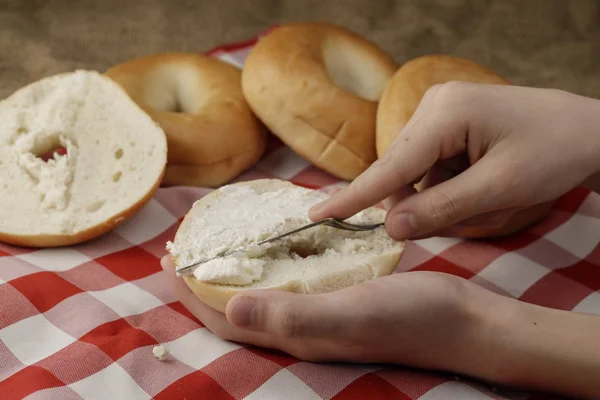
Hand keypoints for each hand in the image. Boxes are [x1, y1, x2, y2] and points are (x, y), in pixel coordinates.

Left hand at [160, 254, 475, 367]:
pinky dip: (273, 265)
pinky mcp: (340, 301)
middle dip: (207, 282)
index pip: (226, 319)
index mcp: (295, 336)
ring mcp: (321, 316)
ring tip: (223, 243)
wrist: (462, 322)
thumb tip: (227, 307)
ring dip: (236, 273)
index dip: (193, 294)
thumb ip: (290, 315)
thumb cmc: (411, 318)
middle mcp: (301, 330)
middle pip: (238, 309)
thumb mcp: (348, 314)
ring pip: (263, 296)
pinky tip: (280, 244)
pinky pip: (292, 283)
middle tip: (188, 248)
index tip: (168, 260)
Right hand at [309, 83, 599, 239]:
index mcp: (444, 114)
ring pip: (416, 173)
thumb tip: (389, 227)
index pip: (390, 166)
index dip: (354, 196)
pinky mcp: (448, 123)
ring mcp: (440, 112)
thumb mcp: (499, 189)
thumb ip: (440, 209)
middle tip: (469, 215)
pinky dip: (449, 186)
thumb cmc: (553, 154)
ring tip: (488, 196)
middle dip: (424, 202)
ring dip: (441, 197)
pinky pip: (431, 167)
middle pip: (402, 171)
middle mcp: (433, 106)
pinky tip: (481, 184)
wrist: (590, 131)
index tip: (318, 215)